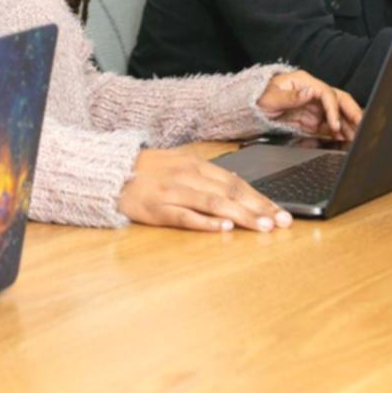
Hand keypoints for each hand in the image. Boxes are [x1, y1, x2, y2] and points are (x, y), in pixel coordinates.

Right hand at [117, 149, 292, 233]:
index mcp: (195, 165)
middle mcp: (188, 176)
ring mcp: (172, 192)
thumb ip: (207, 177)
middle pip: (230, 192)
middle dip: (259, 208)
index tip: (281, 211)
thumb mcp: (179, 165)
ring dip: (241, 215)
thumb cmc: (147, 172)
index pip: (236, 182)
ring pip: (214, 203)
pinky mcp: (157, 209)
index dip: (261, 197)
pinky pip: (185, 216)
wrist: (109, 172)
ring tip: (262, 226)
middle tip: (282, 222)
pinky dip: (206, 222)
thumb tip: (239, 187)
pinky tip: (223, 228)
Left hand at [256, 71, 361, 139]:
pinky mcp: (313, 119)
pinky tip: (345, 139)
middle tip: (362, 126)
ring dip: (348, 124)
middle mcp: (314, 93)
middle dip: (352, 112)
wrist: (253, 108)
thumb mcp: (270, 98)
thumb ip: (290, 97)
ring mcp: (315, 107)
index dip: (333, 109)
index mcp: (305, 82)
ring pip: (338, 113)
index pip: (326, 93)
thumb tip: (310, 93)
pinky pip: (330, 125)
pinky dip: (339, 132)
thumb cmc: (260, 98)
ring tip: (357, 137)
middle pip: (339, 100)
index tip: (334, 125)